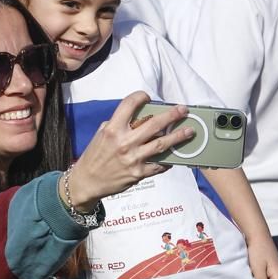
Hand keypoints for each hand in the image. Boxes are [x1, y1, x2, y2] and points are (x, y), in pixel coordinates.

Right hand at [65, 92, 193, 210]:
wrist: (88, 181)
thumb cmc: (94, 156)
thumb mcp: (101, 134)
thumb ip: (118, 125)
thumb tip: (138, 118)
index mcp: (113, 129)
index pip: (129, 105)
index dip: (140, 97)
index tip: (147, 97)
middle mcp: (124, 142)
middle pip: (154, 124)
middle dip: (172, 115)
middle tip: (183, 110)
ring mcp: (133, 158)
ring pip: (162, 144)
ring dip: (178, 136)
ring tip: (189, 131)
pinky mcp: (138, 173)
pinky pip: (158, 164)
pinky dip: (168, 159)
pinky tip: (175, 156)